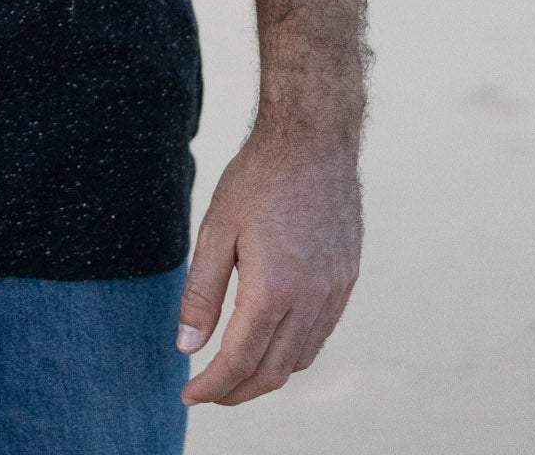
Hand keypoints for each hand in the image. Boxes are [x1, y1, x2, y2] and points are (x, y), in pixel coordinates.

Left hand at [176, 115, 361, 405]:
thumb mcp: (216, 229)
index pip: (240, 360)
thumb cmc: (258, 178)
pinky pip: (320, 335)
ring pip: (300, 359)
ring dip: (266, 374)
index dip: (213, 386)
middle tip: (208, 392)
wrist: (313, 139)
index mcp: (274, 287)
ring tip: (235, 371)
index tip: (189, 395)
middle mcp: (311, 298)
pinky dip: (293, 351)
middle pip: (273, 371)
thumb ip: (202, 292)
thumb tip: (187, 346)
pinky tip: (272, 340)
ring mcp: (335, 291)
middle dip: (237, 391)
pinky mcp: (347, 279)